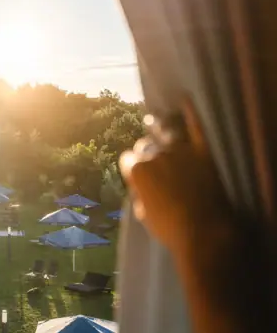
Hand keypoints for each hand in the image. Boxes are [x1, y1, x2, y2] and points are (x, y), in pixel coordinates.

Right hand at [119, 100, 230, 252]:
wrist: (204, 232)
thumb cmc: (169, 228)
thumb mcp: (143, 214)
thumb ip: (138, 192)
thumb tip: (139, 184)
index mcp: (137, 171)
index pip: (127, 159)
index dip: (131, 166)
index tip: (135, 172)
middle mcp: (155, 156)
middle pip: (145, 145)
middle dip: (146, 151)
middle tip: (152, 159)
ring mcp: (180, 151)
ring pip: (165, 133)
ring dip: (159, 129)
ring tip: (156, 122)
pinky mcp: (203, 151)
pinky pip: (195, 126)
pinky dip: (190, 112)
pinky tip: (185, 100)